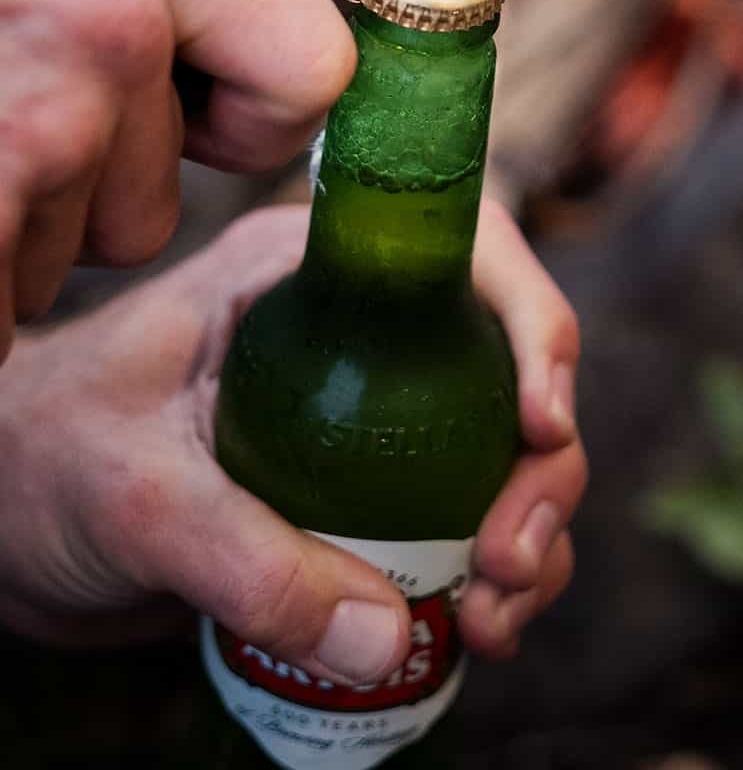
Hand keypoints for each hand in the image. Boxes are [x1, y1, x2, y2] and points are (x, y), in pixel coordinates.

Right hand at [0, 0, 355, 359]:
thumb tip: (274, 62)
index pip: (311, 66)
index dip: (248, 119)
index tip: (193, 122)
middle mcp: (102, 16)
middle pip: (162, 192)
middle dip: (78, 185)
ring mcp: (31, 117)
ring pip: (72, 254)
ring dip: (5, 224)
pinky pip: (0, 308)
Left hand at [0, 200, 584, 678]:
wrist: (9, 520)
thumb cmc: (49, 461)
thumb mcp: (135, 497)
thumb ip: (249, 563)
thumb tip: (392, 639)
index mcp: (310, 272)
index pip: (466, 252)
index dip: (532, 321)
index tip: (538, 424)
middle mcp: (364, 325)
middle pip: (510, 363)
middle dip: (540, 467)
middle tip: (504, 563)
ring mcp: (379, 406)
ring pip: (507, 449)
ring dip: (530, 533)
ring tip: (488, 622)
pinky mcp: (374, 485)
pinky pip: (471, 516)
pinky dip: (497, 575)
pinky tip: (466, 631)